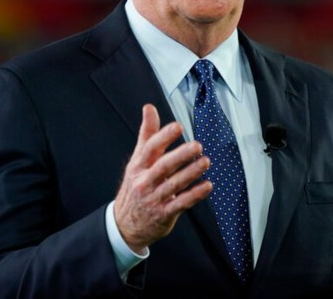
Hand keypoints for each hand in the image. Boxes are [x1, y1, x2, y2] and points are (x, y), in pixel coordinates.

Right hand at [113, 104, 211, 252]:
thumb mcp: (137, 160)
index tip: (177, 126)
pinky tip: (207, 186)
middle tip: (197, 145)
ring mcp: (154, 199)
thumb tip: (149, 108)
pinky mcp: (164, 214)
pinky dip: (195, 195)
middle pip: (163, 166)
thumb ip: (147, 134)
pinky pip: (181, 203)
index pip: (150, 149)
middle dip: (181, 155)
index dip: (163, 137)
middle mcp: (145, 182)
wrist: (125, 224)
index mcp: (138, 166)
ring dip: (191, 173)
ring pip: (174, 184)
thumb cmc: (136, 186)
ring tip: (206, 161)